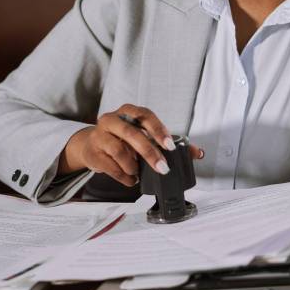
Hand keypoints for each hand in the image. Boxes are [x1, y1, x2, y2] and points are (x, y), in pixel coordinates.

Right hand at [58, 103, 203, 185]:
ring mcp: (99, 135)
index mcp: (128, 111)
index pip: (144, 115)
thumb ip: (169, 143)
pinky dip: (123, 175)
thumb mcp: (144, 135)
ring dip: (133, 165)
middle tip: (163, 168)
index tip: (170, 146)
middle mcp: (112, 119)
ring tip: (139, 172)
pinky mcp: (92, 152)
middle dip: (149, 152)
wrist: (91, 145)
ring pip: (118, 150)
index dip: (158, 129)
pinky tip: (130, 178)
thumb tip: (198, 153)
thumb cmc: (123, 138)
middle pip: (131, 133)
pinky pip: (110, 166)